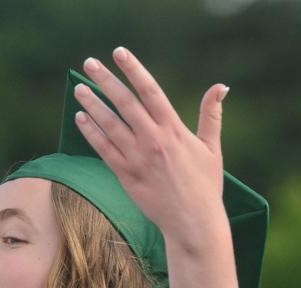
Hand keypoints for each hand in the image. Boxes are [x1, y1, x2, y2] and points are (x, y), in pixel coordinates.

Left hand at [72, 47, 228, 244]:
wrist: (193, 221)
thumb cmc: (205, 186)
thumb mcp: (212, 147)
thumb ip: (211, 115)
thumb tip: (221, 86)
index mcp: (174, 129)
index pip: (150, 91)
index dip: (133, 70)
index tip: (119, 53)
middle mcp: (154, 140)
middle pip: (125, 103)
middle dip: (106, 81)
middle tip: (89, 63)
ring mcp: (138, 158)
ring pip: (110, 124)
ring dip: (93, 104)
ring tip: (79, 88)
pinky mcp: (126, 176)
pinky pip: (104, 150)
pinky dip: (91, 132)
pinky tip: (81, 117)